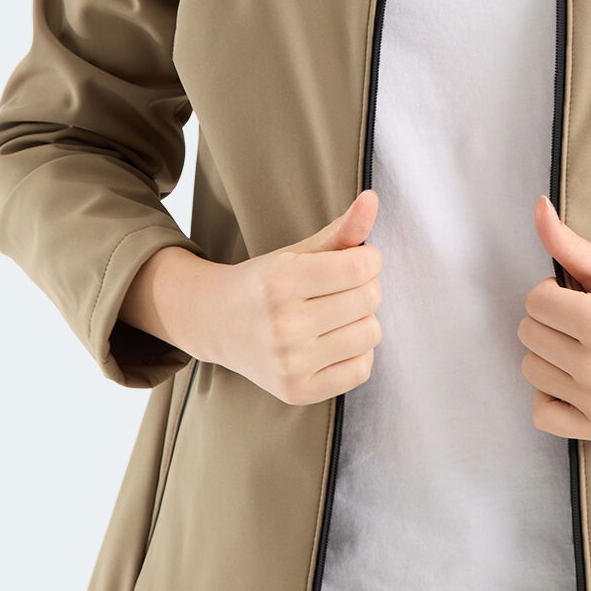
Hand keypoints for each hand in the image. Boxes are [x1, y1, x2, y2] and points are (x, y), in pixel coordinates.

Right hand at [207, 189, 383, 404]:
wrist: (217, 324)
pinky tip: (334, 341)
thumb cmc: (265, 283)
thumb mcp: (297, 252)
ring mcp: (290, 363)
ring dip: (363, 320)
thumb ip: (342, 229)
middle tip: (342, 288)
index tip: (354, 261)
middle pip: (369, 299)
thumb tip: (374, 199)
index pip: (360, 266)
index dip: (369, 259)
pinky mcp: (297, 391)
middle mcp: (283, 325)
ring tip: (337, 314)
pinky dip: (358, 353)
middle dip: (365, 287)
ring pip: (371, 333)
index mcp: (281, 282)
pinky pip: (362, 369)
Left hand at [517, 197, 590, 440]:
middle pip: (528, 335)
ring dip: (550, 357)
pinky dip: (550, 398)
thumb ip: (571, 245)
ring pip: (531, 371)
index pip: (535, 301)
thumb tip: (537, 207)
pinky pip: (543, 415)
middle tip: (584, 323)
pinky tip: (573, 382)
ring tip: (584, 350)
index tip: (581, 297)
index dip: (554, 292)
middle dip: (551, 322)